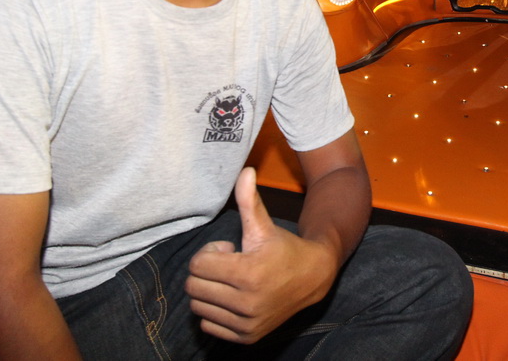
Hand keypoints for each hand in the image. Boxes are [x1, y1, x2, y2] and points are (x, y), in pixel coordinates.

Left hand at [186, 168, 338, 343]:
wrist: (313, 277)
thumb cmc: (282, 247)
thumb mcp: (263, 225)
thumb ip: (249, 200)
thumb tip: (245, 171)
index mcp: (247, 273)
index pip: (197, 264)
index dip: (211, 252)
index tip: (230, 249)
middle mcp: (246, 302)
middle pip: (194, 287)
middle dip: (206, 271)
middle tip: (229, 265)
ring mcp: (247, 323)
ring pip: (198, 307)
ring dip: (209, 292)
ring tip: (232, 282)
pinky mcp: (247, 336)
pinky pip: (208, 325)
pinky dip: (215, 312)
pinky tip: (234, 298)